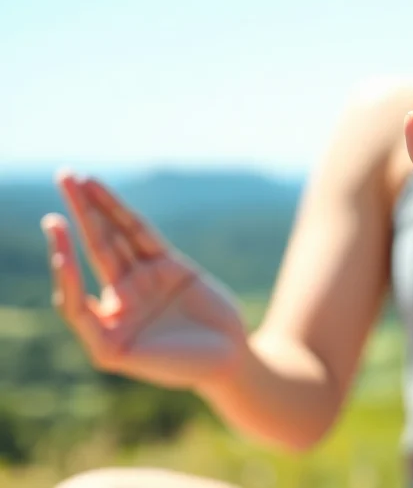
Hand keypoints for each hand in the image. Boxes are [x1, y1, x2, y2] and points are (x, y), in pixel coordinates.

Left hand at [41, 171, 247, 389]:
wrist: (225, 360)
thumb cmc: (177, 366)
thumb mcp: (122, 356)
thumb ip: (95, 330)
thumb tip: (74, 301)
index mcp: (108, 321)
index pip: (75, 290)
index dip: (64, 268)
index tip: (56, 237)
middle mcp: (123, 295)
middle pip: (94, 245)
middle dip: (76, 212)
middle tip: (62, 176)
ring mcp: (147, 277)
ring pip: (117, 234)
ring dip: (96, 205)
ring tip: (76, 177)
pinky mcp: (171, 264)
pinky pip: (143, 234)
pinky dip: (123, 213)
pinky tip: (105, 194)